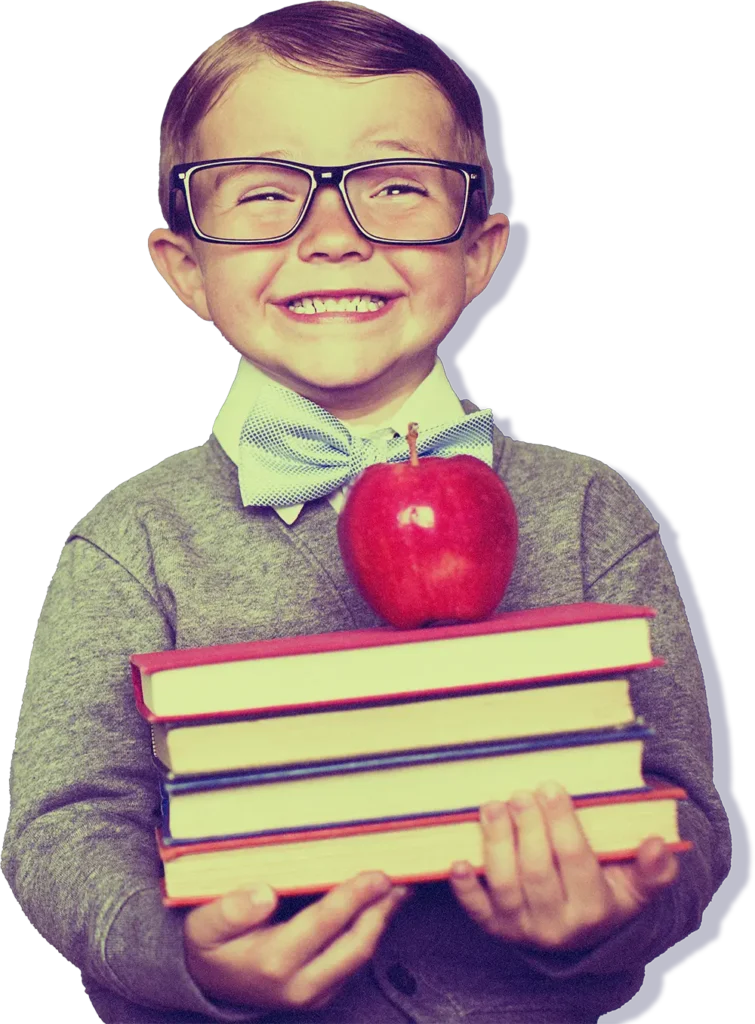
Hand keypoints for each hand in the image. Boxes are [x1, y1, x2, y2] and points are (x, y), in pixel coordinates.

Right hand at [184, 871, 412, 1010]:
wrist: (209, 982)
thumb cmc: (211, 943)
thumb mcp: (205, 924)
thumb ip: (230, 909)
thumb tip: (263, 894)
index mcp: (273, 962)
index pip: (325, 924)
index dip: (355, 897)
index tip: (377, 874)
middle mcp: (299, 985)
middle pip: (355, 946)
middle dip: (381, 910)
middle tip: (399, 878)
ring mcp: (313, 994)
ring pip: (360, 956)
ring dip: (381, 920)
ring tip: (399, 888)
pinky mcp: (321, 995)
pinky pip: (353, 962)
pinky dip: (370, 931)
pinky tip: (379, 906)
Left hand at [448, 781, 679, 952]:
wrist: (580, 930)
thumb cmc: (608, 891)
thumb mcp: (638, 885)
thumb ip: (654, 869)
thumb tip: (657, 845)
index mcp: (595, 910)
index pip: (576, 860)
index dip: (562, 822)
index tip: (551, 787)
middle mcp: (557, 925)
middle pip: (537, 872)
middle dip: (527, 828)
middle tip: (520, 793)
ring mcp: (522, 927)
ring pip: (505, 886)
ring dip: (495, 844)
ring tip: (492, 807)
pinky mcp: (495, 926)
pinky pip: (476, 911)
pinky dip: (464, 888)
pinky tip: (457, 861)